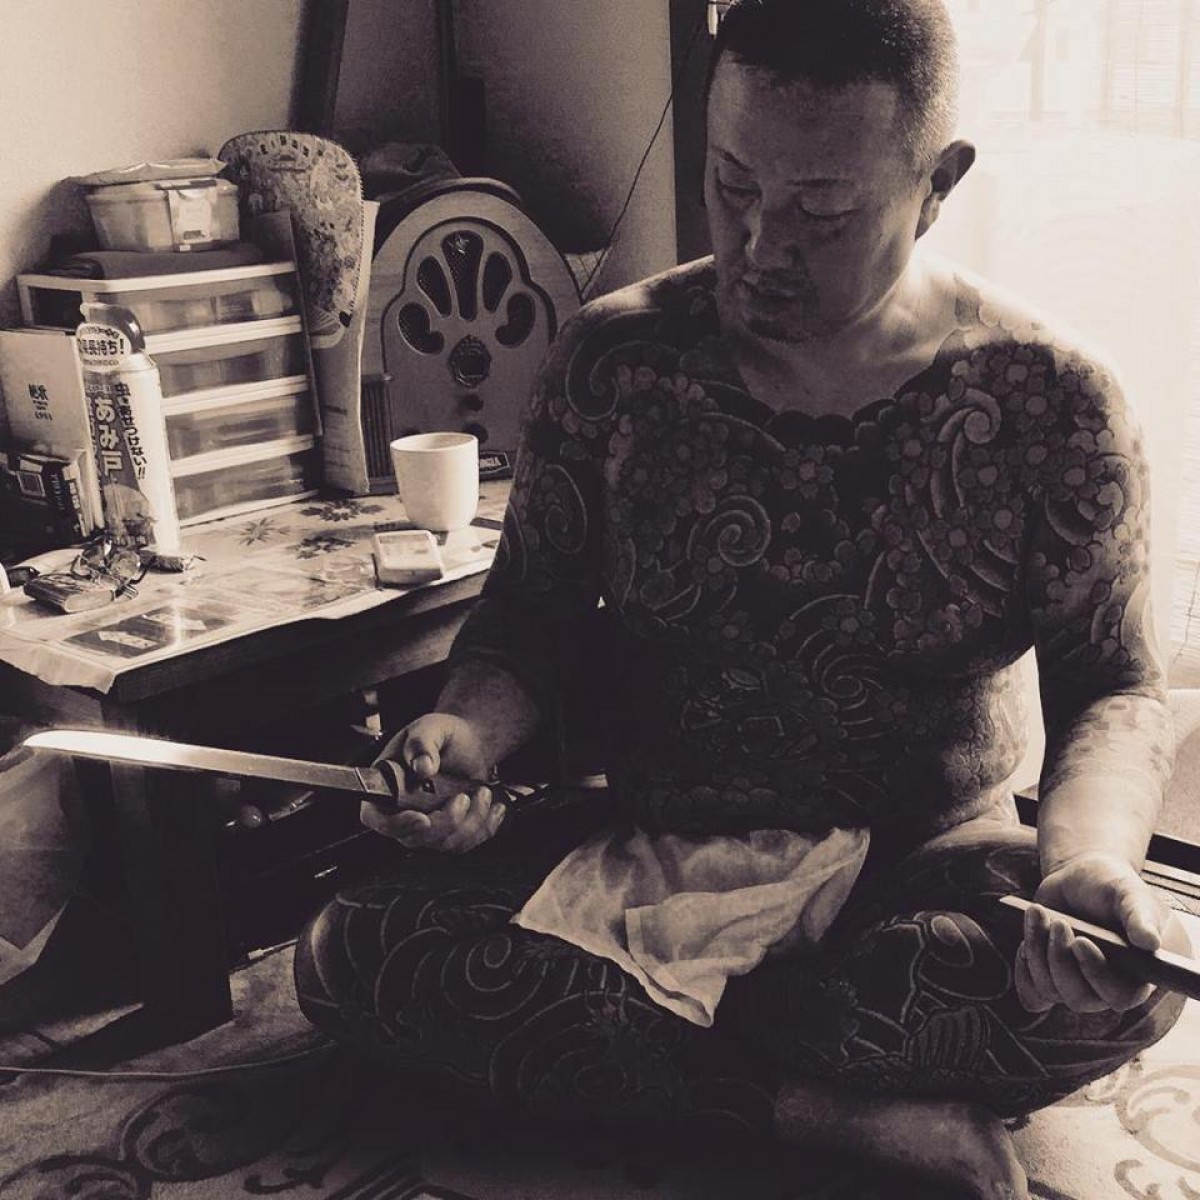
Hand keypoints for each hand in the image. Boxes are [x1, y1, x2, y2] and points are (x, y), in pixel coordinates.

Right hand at [360, 712, 506, 852]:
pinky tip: (493, 806)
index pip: (375, 817)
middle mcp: (401, 810)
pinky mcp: (449, 831)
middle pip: (413, 838)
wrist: (467, 742)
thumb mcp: (430, 727)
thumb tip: (422, 767)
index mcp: (386, 785)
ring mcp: (426, 824)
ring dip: (470, 821)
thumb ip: (422, 743)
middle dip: (446, 822)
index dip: (395, 825)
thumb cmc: (441, 734)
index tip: (422, 818)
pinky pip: (465, 843)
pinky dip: (484, 827)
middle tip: (463, 797)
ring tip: (483, 792)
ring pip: (444, 843)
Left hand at [1014, 851, 1167, 1013]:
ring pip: (1050, 990)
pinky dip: (1023, 970)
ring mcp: (1076, 985)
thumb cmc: (1112, 888)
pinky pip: (1032, 995)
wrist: (1081, 879)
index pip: (1119, 995)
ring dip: (1038, 952)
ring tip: (1039, 912)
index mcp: (1137, 976)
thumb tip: (1150, 942)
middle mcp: (1106, 988)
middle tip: (1059, 922)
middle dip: (1061, 959)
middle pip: (1079, 998)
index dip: (1097, 973)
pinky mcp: (1050, 977)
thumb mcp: (1129, 893)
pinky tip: (1025, 942)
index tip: (1081, 942)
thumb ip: (1140, 917)